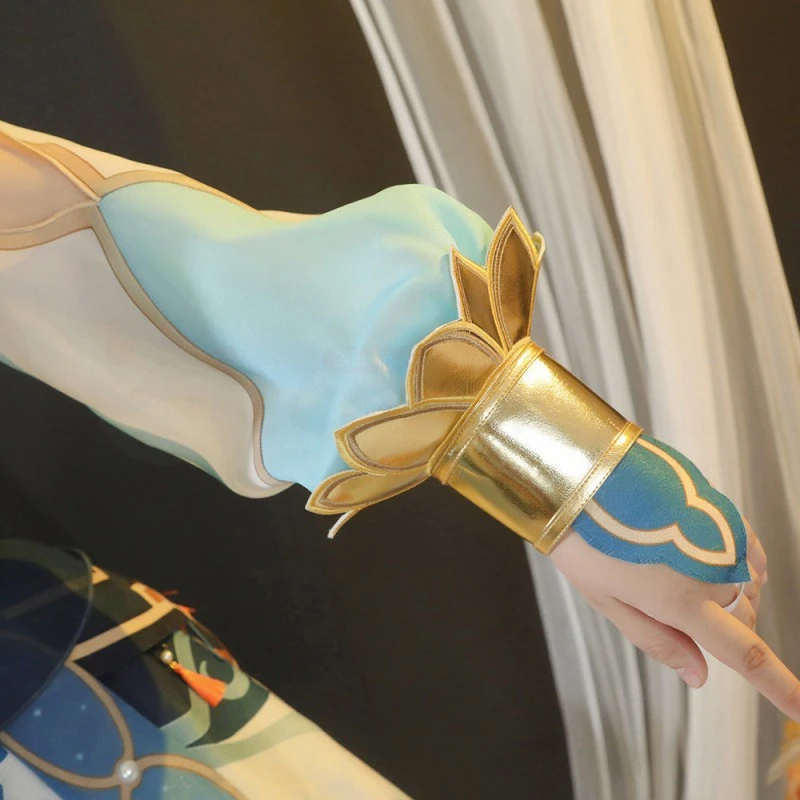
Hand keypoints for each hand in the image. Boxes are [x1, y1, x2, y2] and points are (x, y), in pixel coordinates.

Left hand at [551, 521, 799, 720]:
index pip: (744, 652)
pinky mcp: (716, 507)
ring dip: (730, 592)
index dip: (778, 685)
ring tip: (680, 572)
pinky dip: (742, 562)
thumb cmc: (585, 541)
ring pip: (747, 583)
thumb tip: (699, 677)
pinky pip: (748, 546)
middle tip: (677, 607)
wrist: (580, 477)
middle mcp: (711, 570)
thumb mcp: (608, 602)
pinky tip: (720, 558)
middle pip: (744, 616)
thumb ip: (658, 640)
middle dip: (727, 626)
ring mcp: (718, 535)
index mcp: (682, 601)